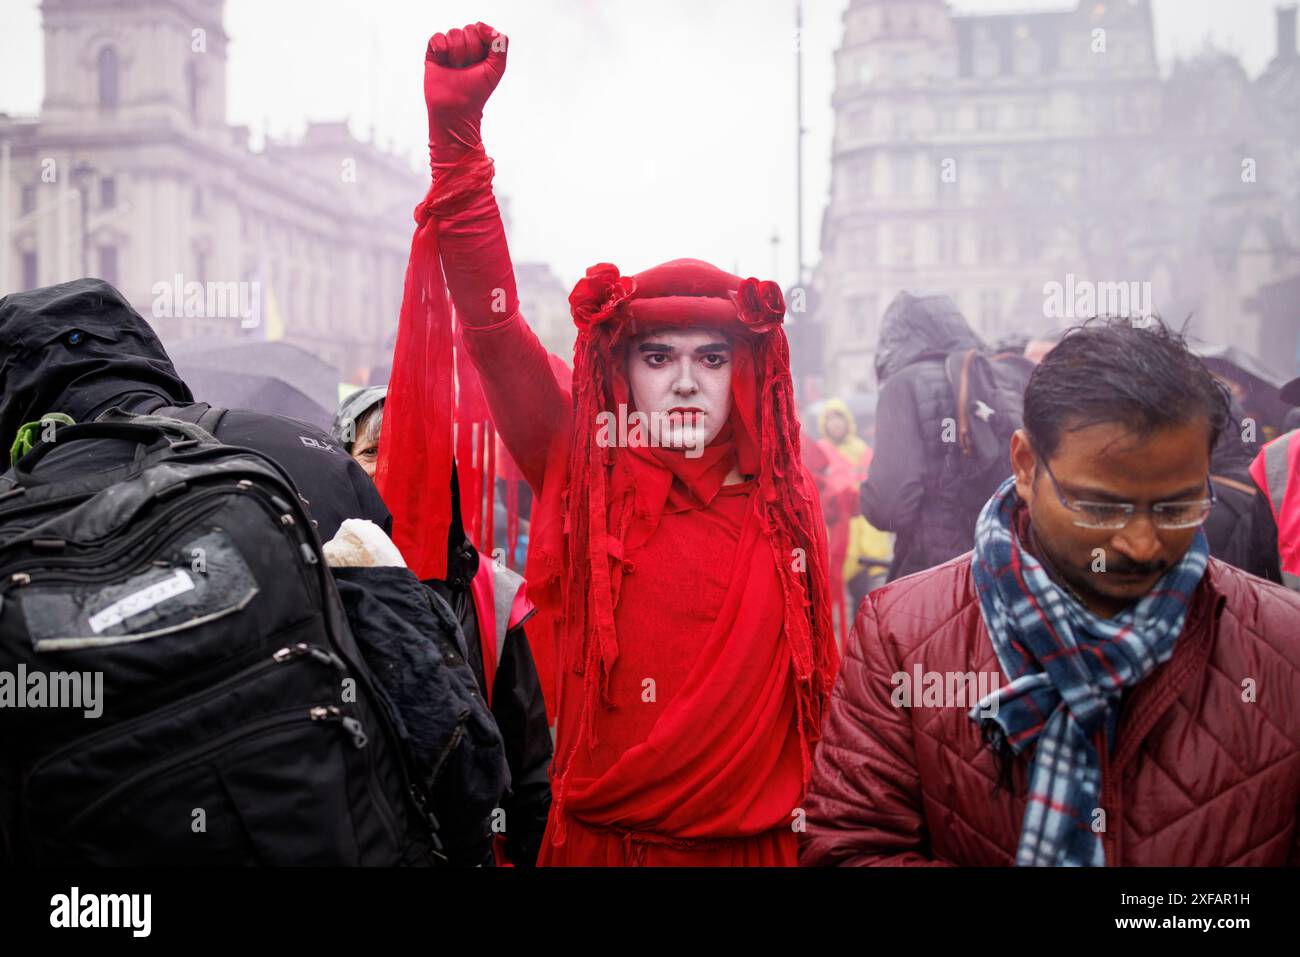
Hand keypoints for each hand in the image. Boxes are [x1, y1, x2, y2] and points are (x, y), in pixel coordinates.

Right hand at [424, 22, 507, 165]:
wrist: (456, 109)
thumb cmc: (477, 92)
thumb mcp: (497, 68)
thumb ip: (499, 43)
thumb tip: (481, 26)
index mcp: (480, 47)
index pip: (481, 29)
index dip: (482, 45)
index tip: (480, 62)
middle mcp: (464, 45)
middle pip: (468, 30)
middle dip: (470, 51)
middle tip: (467, 68)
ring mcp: (448, 48)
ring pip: (453, 33)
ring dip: (457, 53)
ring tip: (455, 69)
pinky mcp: (433, 52)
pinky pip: (437, 37)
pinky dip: (441, 48)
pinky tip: (443, 62)